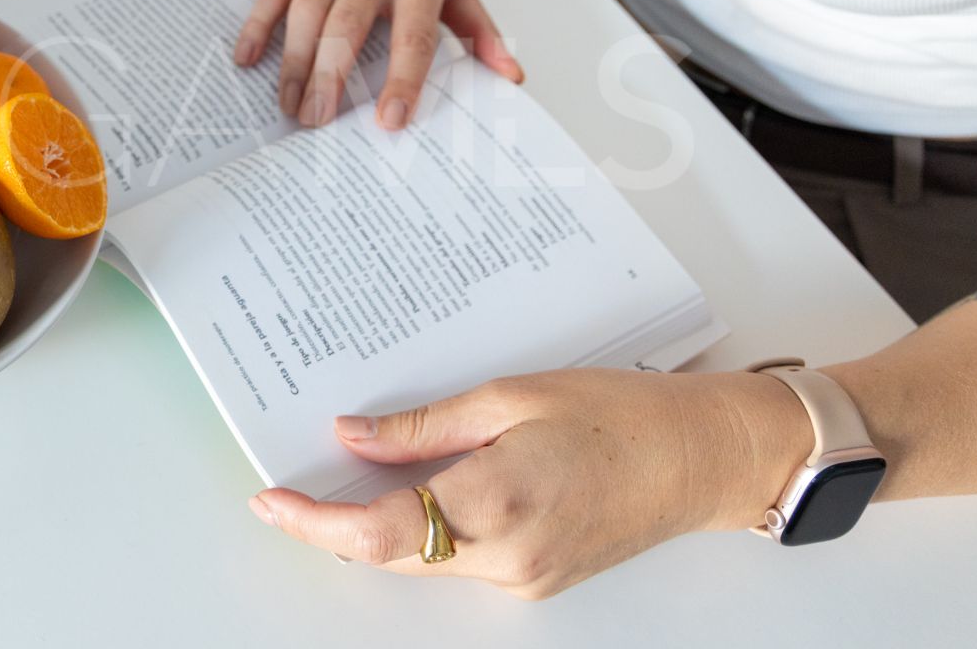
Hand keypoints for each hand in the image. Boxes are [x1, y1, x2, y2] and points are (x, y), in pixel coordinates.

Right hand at [234, 0, 523, 128]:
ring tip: (289, 106)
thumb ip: (480, 31)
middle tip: (317, 122)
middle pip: (346, 29)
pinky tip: (248, 59)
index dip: (401, 80)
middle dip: (329, 78)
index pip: (411, 37)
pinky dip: (257, 26)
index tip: (390, 120)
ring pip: (305, 15)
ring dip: (293, 64)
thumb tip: (510, 77)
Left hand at [247, 369, 814, 598]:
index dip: (315, 523)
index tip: (271, 503)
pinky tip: (412, 489)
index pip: (380, 534)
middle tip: (291, 487)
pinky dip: (426, 529)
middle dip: (335, 526)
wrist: (704, 457)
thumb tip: (353, 436)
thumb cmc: (624, 414)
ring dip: (379, 527)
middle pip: (392, 555)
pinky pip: (459, 559)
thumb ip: (424, 426)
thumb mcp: (511, 396)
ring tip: (342, 479)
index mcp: (498, 504)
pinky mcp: (537, 579)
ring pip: (423, 561)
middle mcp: (508, 558)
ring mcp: (525, 578)